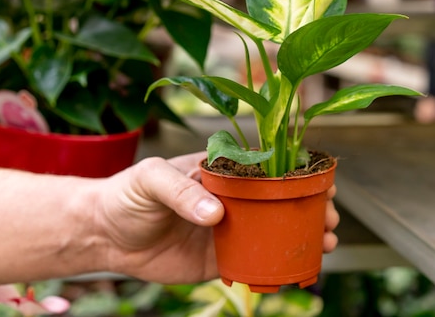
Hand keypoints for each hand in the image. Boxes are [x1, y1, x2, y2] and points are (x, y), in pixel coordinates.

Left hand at [96, 152, 339, 283]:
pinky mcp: (219, 259)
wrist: (105, 235)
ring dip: (302, 235)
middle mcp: (230, 200)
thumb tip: (216, 214)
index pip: (266, 168)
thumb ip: (181, 192)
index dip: (297, 174)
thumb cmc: (126, 194)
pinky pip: (253, 260)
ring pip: (273, 231)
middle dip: (310, 206)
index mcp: (220, 172)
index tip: (322, 181)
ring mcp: (227, 230)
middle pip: (279, 201)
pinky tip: (296, 267)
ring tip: (327, 241)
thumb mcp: (150, 179)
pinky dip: (277, 264)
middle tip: (330, 216)